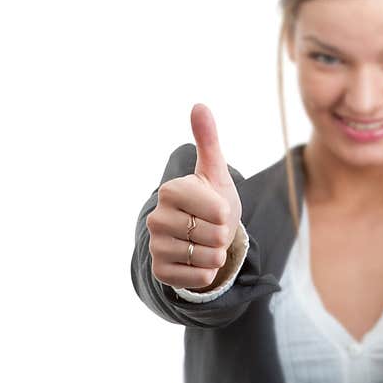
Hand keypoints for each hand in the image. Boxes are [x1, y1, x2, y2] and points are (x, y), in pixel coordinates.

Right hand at [146, 103, 243, 290]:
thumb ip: (208, 140)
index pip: (218, 210)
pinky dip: (208, 272)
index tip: (217, 208)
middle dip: (223, 235)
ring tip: (205, 243)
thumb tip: (199, 105)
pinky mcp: (160, 272)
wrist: (201, 236)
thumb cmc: (211, 201)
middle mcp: (157, 218)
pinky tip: (197, 260)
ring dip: (216, 254)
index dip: (226, 213)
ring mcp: (155, 246)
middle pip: (216, 234)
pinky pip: (200, 278)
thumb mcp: (214, 171)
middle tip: (211, 228)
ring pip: (209, 257)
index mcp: (171, 191)